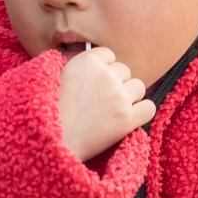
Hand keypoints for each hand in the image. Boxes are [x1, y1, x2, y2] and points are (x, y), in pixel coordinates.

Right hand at [57, 47, 154, 162]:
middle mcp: (106, 75)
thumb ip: (78, 67)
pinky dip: (142, 113)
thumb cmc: (49, 112)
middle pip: (124, 71)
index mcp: (87, 61)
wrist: (51, 142)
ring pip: (139, 87)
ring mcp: (118, 97)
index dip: (103, 69)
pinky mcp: (128, 119)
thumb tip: (93, 62)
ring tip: (112, 110)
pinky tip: (129, 119)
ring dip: (129, 97)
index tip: (94, 82)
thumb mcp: (56, 77)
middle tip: (101, 100)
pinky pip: (149, 108)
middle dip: (116, 83)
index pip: (109, 55)